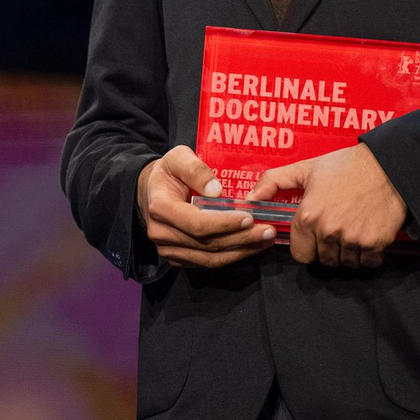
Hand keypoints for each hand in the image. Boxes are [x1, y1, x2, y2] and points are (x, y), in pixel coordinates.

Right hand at [136, 145, 275, 267]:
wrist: (151, 191)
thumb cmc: (169, 173)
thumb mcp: (178, 158)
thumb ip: (195, 169)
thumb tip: (216, 191)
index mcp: (160, 207)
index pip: (196, 223)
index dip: (224, 223)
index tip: (249, 217)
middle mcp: (162, 233)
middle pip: (207, 244)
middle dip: (241, 238)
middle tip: (268, 230)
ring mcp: (169, 250)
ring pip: (211, 258)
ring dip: (242, 251)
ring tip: (266, 239)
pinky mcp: (179, 259)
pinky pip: (209, 262)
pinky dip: (233, 255)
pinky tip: (251, 245)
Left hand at [248, 143, 405, 267]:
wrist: (386, 165)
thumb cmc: (343, 166)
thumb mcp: (304, 169)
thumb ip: (273, 182)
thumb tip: (249, 199)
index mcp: (308, 216)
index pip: (299, 254)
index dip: (305, 246)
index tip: (311, 236)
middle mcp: (328, 231)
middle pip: (323, 261)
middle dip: (326, 249)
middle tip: (333, 230)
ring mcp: (353, 239)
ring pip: (345, 263)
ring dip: (346, 253)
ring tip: (349, 230)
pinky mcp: (376, 243)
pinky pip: (367, 263)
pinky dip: (366, 255)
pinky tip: (364, 235)